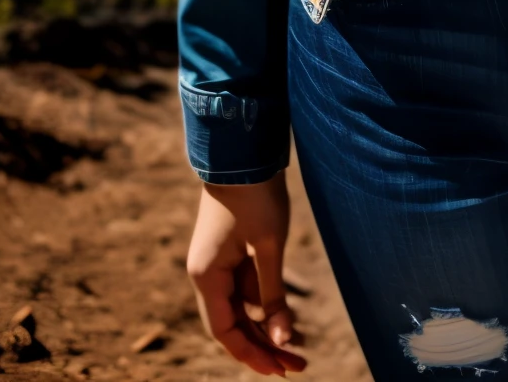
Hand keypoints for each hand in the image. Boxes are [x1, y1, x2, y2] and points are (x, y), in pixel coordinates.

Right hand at [187, 172, 307, 375]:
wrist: (244, 149)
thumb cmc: (256, 195)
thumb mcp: (268, 246)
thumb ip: (273, 295)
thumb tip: (283, 341)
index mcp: (207, 277)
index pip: (225, 332)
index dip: (251, 355)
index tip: (279, 370)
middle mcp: (207, 274)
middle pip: (233, 325)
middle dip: (263, 347)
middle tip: (298, 366)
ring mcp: (218, 262)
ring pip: (241, 308)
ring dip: (267, 327)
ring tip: (301, 347)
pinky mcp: (231, 251)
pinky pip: (246, 288)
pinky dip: (265, 304)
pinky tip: (289, 315)